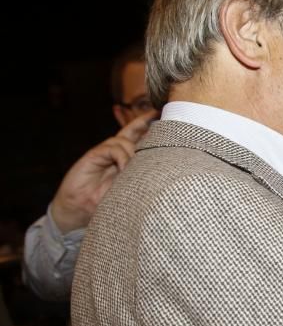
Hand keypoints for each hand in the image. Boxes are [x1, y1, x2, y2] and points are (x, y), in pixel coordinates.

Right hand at [50, 110, 155, 232]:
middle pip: (130, 133)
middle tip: (157, 115)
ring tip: (138, 167)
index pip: (138, 140)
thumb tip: (162, 171)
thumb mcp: (128, 190)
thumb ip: (140, 178)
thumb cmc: (103, 203)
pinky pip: (112, 149)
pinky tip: (124, 168)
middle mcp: (114, 154)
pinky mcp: (92, 156)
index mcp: (123, 161)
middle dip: (143, 123)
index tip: (162, 119)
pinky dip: (122, 157)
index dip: (148, 129)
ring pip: (123, 141)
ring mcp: (102, 154)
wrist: (76, 211)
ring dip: (134, 151)